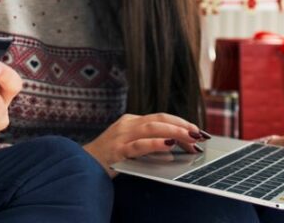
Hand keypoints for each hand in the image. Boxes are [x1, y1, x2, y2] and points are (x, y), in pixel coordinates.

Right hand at [82, 113, 206, 176]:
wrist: (83, 165)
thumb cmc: (109, 156)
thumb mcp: (129, 143)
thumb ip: (148, 141)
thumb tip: (177, 143)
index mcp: (130, 121)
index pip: (160, 117)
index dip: (180, 122)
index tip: (197, 130)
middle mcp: (126, 125)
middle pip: (158, 119)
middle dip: (182, 125)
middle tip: (199, 133)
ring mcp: (121, 137)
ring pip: (151, 128)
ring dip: (173, 131)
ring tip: (189, 137)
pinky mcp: (117, 151)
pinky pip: (139, 145)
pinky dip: (155, 143)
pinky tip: (168, 144)